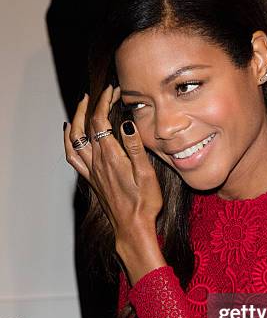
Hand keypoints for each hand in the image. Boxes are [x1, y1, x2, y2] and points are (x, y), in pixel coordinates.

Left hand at [64, 86, 165, 282]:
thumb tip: (126, 124)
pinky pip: (72, 156)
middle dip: (91, 106)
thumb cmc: (144, 203)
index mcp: (111, 156)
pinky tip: (70, 134)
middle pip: (86, 127)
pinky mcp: (92, 179)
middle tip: (100, 93)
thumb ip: (135, 147)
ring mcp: (92, 171)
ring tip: (81, 106)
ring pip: (75, 140)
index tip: (113, 90)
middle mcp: (97, 162)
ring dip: (76, 120)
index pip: (101, 121)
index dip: (104, 102)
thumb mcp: (146, 173)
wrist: (132, 227)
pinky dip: (68, 141)